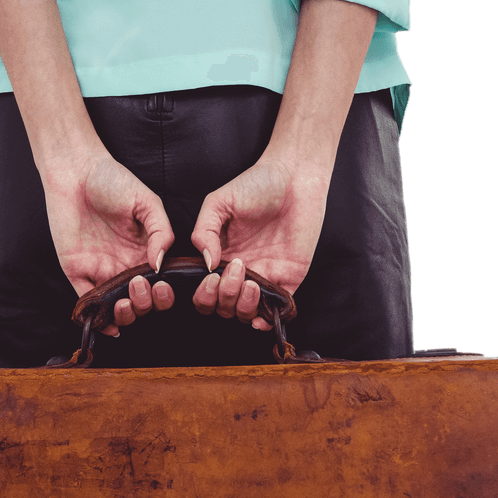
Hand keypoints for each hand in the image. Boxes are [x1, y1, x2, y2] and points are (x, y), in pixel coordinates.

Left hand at [42, 150, 175, 335]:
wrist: (75, 171)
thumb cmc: (112, 180)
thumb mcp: (147, 202)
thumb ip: (161, 232)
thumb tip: (160, 265)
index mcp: (144, 253)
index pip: (158, 285)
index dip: (163, 293)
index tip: (161, 285)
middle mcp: (124, 266)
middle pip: (140, 301)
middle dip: (145, 304)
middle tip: (140, 287)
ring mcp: (101, 271)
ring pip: (116, 307)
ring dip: (125, 315)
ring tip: (126, 303)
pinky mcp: (77, 271)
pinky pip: (87, 303)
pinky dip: (97, 318)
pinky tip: (109, 323)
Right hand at [189, 157, 331, 329]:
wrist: (294, 177)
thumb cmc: (255, 184)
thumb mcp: (218, 203)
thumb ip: (204, 232)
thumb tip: (206, 264)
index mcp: (220, 258)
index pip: (205, 292)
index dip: (205, 293)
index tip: (212, 276)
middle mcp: (240, 272)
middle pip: (223, 307)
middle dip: (224, 297)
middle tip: (234, 271)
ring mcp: (265, 278)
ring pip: (246, 313)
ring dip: (243, 306)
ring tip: (250, 282)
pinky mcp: (289, 279)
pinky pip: (277, 311)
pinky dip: (266, 320)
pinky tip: (261, 315)